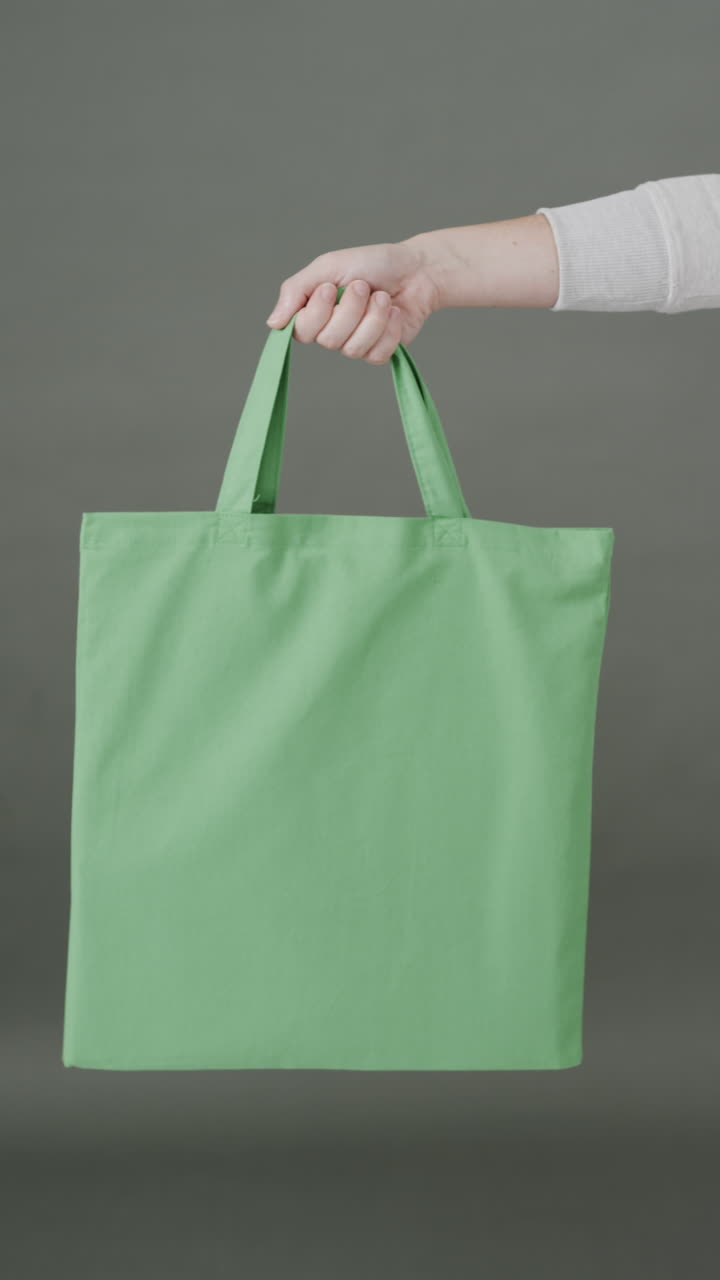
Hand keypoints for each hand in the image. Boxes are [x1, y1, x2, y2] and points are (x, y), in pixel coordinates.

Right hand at [264, 240, 441, 363]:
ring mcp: (355, 344)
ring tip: (382, 297)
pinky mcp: (379, 352)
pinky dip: (389, 329)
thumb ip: (296, 291)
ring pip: (353, 349)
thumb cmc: (371, 263)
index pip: (301, 331)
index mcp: (314, 311)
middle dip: (351, 309)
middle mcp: (331, 331)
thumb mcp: (328, 266)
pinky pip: (376, 355)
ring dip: (373, 317)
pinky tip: (394, 313)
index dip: (317, 312)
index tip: (330, 287)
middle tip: (365, 286)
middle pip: (328, 340)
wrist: (415, 270)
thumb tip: (272, 324)